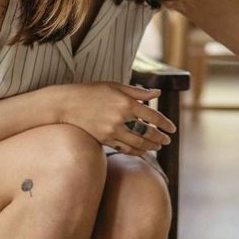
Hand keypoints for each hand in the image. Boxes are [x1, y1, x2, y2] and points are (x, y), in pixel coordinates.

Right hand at [56, 82, 176, 155]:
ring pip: (137, 143)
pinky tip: (142, 151)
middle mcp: (121, 118)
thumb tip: (157, 94)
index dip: (165, 124)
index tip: (172, 129)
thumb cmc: (91, 92)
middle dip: (160, 138)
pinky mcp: (104, 139)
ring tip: (157, 147)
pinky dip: (135, 151)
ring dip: (150, 147)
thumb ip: (137, 92)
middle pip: (147, 132)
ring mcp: (112, 130)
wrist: (66, 104)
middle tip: (167, 141)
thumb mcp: (115, 86)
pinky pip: (124, 148)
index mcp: (126, 102)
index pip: (152, 116)